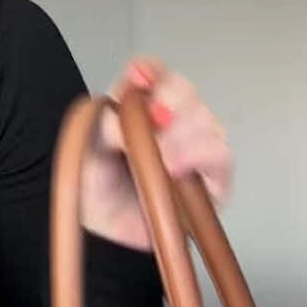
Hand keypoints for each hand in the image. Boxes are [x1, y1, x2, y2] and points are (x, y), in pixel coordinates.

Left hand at [80, 58, 233, 251]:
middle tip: (154, 118)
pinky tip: (176, 167)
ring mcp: (196, 146)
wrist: (108, 236)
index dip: (148, 70)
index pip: (152, 73)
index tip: (137, 77)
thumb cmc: (98, 190)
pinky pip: (218, 153)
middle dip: (170, 98)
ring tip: (160, 157)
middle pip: (184, 90)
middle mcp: (172, 121)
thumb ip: (103, 127)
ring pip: (205, 118)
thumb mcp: (88, 152)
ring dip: (182, 132)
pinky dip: (197, 154)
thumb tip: (123, 119)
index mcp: (139, 106)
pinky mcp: (214, 176)